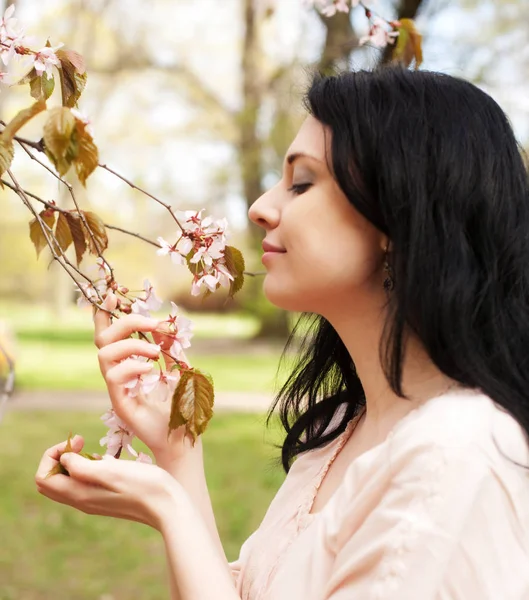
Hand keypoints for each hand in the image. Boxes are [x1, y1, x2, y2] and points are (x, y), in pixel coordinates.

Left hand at [35, 436, 180, 530]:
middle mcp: (82, 500)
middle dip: (58, 458)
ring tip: (94, 452)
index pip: (43, 477)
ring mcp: (93, 501)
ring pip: (66, 482)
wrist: (167, 506)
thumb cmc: (142, 485)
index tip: (78, 442)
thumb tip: (63, 459)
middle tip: (81, 444)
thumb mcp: (111, 471)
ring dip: (73, 463)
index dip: (53, 455)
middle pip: (50, 481)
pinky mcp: (105, 498)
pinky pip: (82, 483)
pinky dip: (86, 469)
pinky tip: (106, 461)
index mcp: (79, 494)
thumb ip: (82, 467)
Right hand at [94, 292, 199, 464]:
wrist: (183, 438)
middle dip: (126, 323)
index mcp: (128, 363)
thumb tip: (165, 327)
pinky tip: (151, 369)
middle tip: (154, 324)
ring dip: (132, 345)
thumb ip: (170, 348)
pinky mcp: (119, 403)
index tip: (112, 294)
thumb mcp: (180, 368)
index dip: (105, 314)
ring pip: (104, 355)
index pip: (108, 334)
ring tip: (156, 352)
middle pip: (103, 339)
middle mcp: (118, 374)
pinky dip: (131, 366)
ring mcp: (116, 388)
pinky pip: (113, 377)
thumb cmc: (181, 406)